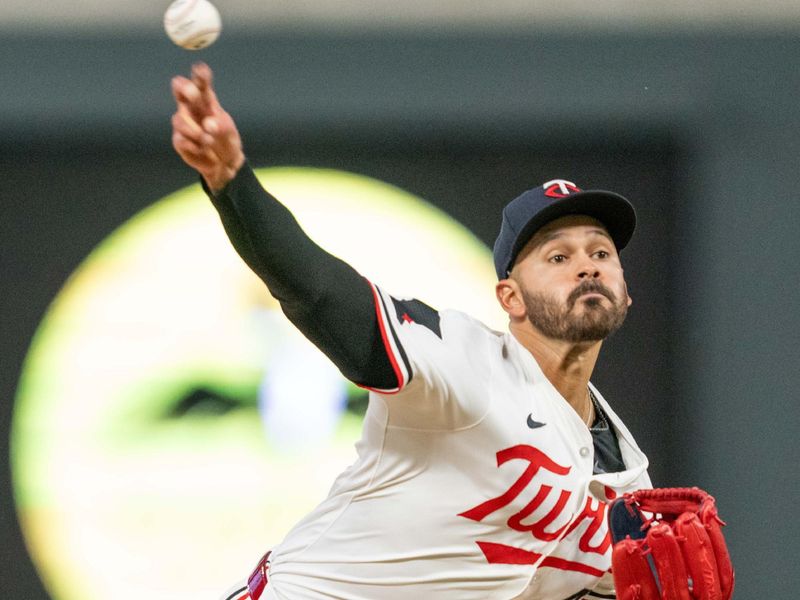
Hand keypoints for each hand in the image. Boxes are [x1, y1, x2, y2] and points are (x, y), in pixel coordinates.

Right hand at [170, 62, 244, 191]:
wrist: (224, 164)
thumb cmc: (226, 141)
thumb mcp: (229, 133)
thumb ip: (221, 127)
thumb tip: (208, 125)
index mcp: (206, 101)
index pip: (201, 84)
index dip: (199, 76)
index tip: (201, 69)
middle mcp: (192, 109)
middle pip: (180, 91)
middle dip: (185, 89)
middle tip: (194, 94)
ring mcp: (183, 124)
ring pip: (179, 119)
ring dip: (195, 131)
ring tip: (208, 140)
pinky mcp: (179, 140)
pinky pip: (181, 140)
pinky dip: (194, 146)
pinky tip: (202, 150)